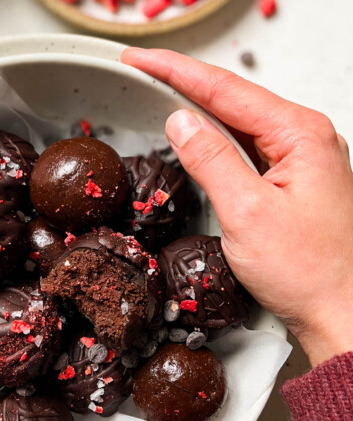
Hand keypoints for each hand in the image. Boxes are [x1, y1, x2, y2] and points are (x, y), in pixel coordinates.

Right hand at [122, 48, 352, 366]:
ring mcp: (297, 159)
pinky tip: (195, 135)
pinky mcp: (287, 180)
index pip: (225, 90)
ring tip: (159, 93)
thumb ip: (211, 160)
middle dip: (183, 82)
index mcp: (299, 135)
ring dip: (196, 108)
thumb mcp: (247, 212)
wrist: (338, 309)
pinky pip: (243, 148)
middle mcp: (303, 139)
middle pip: (232, 99)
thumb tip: (180, 122)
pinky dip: (213, 139)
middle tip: (142, 69)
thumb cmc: (307, 270)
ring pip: (236, 123)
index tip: (141, 59)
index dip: (175, 71)